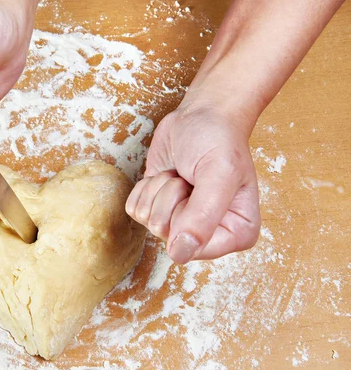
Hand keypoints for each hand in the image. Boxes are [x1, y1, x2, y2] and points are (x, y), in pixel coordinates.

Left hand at [126, 105, 260, 263]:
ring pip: (148, 221)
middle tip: (190, 177)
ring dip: (159, 188)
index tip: (201, 190)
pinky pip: (134, 210)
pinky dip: (145, 187)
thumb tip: (180, 255)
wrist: (201, 115)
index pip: (195, 249)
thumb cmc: (218, 140)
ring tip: (181, 174)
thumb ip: (203, 217)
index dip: (187, 216)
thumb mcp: (219, 174)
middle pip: (166, 233)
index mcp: (236, 233)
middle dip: (172, 197)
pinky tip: (166, 174)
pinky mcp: (157, 208)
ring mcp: (179, 223)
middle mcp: (207, 234)